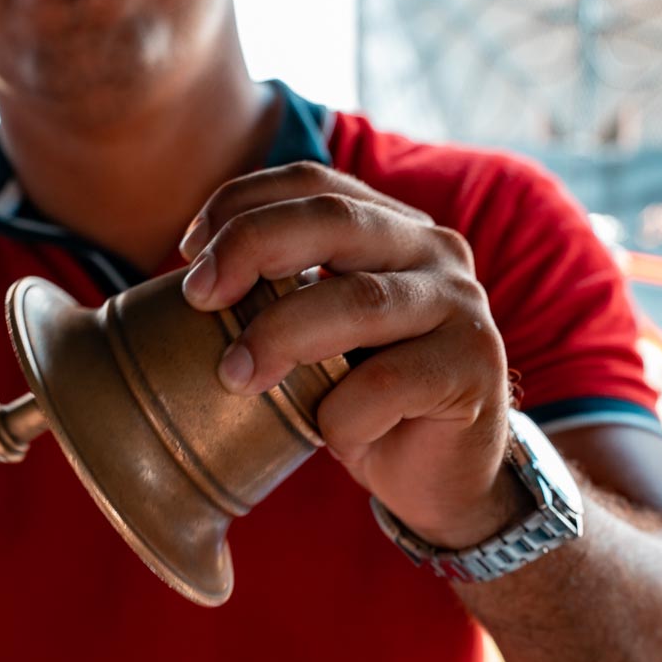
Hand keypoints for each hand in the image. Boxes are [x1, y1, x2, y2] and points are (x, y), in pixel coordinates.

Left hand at [179, 162, 523, 548]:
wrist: (442, 479)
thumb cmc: (365, 403)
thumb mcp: (316, 336)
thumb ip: (280, 294)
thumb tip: (190, 280)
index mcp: (392, 228)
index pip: (312, 182)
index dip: (241, 203)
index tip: (187, 251)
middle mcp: (435, 250)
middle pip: (334, 218)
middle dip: (252, 247)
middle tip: (199, 296)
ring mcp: (462, 305)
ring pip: (358, 301)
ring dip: (281, 335)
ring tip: (236, 376)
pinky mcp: (474, 367)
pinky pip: (387, 383)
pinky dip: (340, 414)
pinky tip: (331, 433)